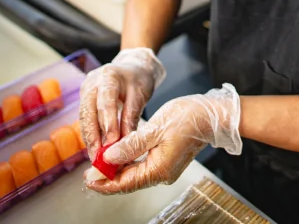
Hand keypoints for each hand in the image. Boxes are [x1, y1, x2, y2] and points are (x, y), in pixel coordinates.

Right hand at [78, 48, 166, 162]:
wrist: (131, 67)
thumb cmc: (138, 79)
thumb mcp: (140, 95)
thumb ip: (131, 117)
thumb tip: (125, 143)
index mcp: (108, 76)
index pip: (106, 101)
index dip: (107, 123)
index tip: (111, 143)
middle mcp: (92, 82)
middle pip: (88, 111)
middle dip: (92, 136)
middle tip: (99, 158)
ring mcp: (86, 90)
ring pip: (84, 117)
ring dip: (89, 139)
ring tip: (96, 159)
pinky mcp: (84, 99)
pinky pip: (85, 119)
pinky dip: (90, 135)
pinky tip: (95, 150)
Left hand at [84, 84, 241, 194]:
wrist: (210, 116)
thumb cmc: (186, 118)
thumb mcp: (154, 129)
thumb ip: (130, 145)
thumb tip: (109, 157)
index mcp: (159, 169)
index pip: (126, 182)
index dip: (105, 182)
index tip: (89, 180)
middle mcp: (161, 173)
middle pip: (129, 181)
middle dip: (108, 177)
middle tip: (89, 173)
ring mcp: (164, 167)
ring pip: (135, 173)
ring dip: (116, 169)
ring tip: (98, 164)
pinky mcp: (165, 159)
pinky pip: (142, 165)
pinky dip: (128, 162)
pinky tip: (117, 155)